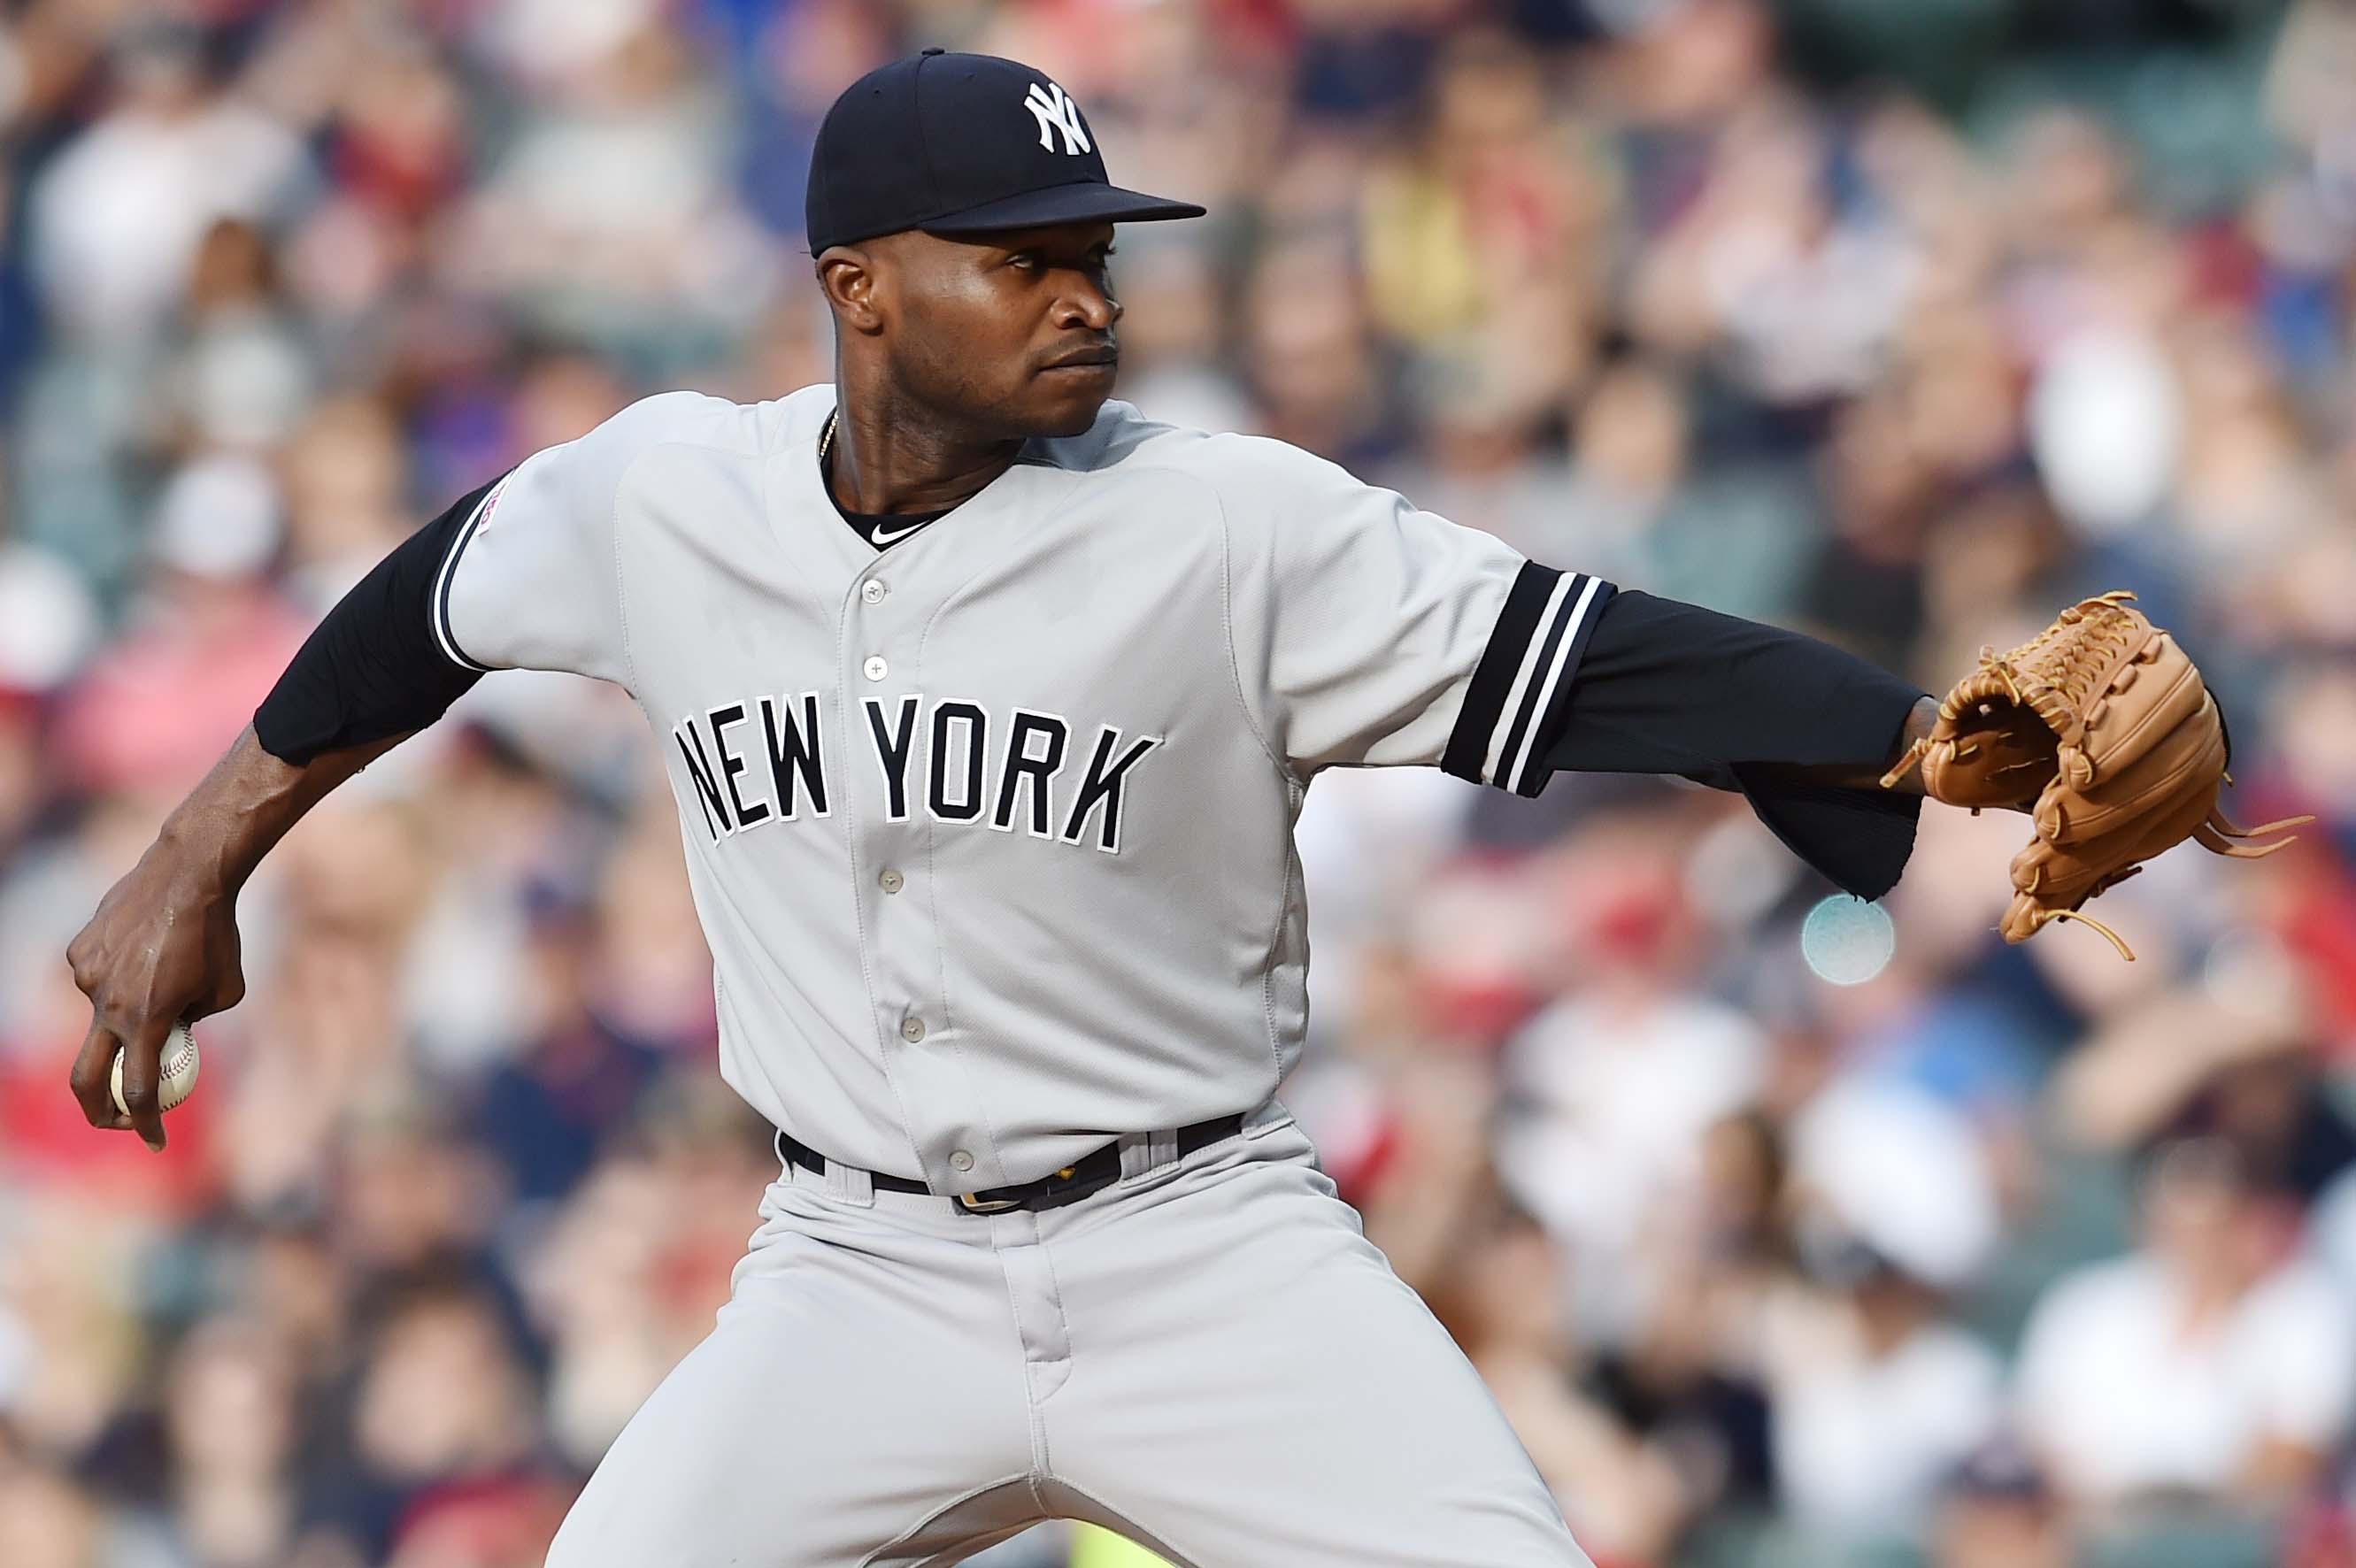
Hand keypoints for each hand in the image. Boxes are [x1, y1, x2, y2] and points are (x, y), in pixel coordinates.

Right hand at [64, 841, 245, 1150]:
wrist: (189, 873)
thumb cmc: (219, 934)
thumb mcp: (224, 991)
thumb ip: (194, 1023)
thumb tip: (173, 1038)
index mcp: (147, 1019)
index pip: (137, 1092)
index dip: (145, 1124)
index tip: (154, 1140)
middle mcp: (107, 1003)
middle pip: (85, 1078)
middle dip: (98, 1110)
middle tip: (119, 1120)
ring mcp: (86, 976)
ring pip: (102, 1013)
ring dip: (128, 1010)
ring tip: (164, 968)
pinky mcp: (78, 952)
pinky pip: (97, 977)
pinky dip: (119, 976)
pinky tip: (145, 946)